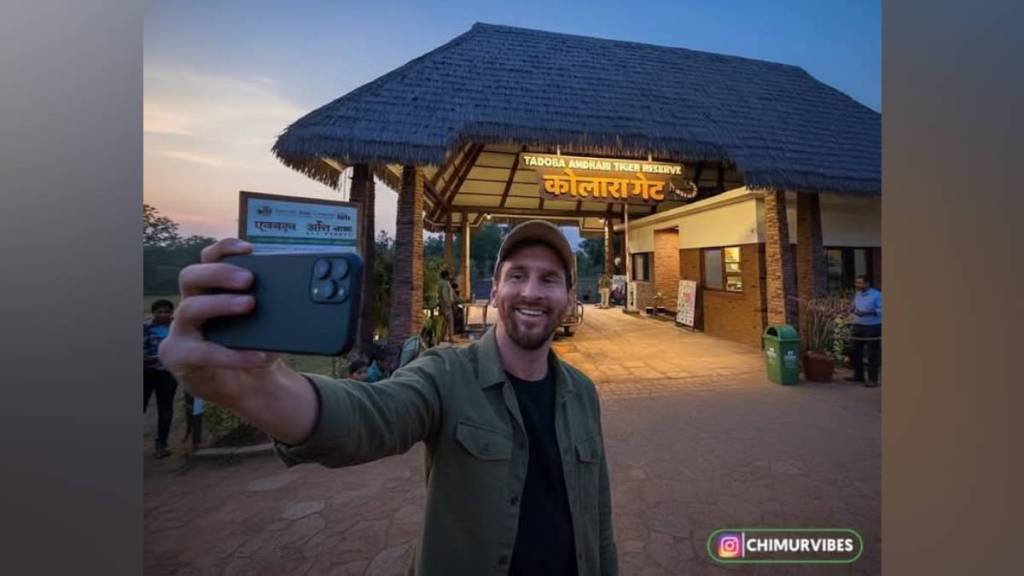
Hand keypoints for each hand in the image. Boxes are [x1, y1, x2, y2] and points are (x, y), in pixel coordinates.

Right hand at [157, 238, 316, 442]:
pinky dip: (232, 355)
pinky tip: (258, 355)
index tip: (250, 249)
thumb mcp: (270, 321)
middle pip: (191, 275)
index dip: (225, 248)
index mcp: (211, 288)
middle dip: (219, 273)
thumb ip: (280, 303)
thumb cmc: (256, 343)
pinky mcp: (180, 356)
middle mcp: (191, 302)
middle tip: (248, 280)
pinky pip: (203, 352)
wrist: (248, 384)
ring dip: (221, 304)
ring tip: (250, 304)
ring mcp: (181, 329)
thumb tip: (318, 289)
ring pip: (190, 308)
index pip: (209, 258)